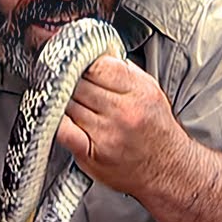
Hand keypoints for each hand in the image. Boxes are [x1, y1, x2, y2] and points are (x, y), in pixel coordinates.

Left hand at [56, 55, 188, 195]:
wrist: (167, 169)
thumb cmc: (155, 129)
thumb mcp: (149, 91)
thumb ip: (123, 70)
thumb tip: (95, 52)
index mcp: (138, 90)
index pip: (97, 64)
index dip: (80, 60)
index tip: (72, 61)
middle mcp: (123, 111)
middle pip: (78, 83)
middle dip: (67, 79)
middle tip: (61, 80)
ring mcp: (106, 133)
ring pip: (67, 103)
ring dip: (59, 100)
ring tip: (61, 99)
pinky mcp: (92, 154)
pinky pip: (63, 130)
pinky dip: (54, 121)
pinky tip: (55, 117)